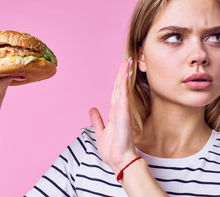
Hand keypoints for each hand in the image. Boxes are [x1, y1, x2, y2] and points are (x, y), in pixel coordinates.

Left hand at [89, 58, 137, 173]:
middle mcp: (119, 109)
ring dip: (124, 74)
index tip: (122, 69)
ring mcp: (122, 110)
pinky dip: (123, 84)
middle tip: (127, 59)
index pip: (116, 92)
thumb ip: (97, 120)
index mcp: (114, 113)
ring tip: (127, 61)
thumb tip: (92, 109)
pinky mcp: (123, 113)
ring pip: (122, 88)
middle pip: (120, 86)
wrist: (119, 160)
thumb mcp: (101, 132)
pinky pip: (123, 95)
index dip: (118, 80)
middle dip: (122, 72)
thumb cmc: (112, 149)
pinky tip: (125, 74)